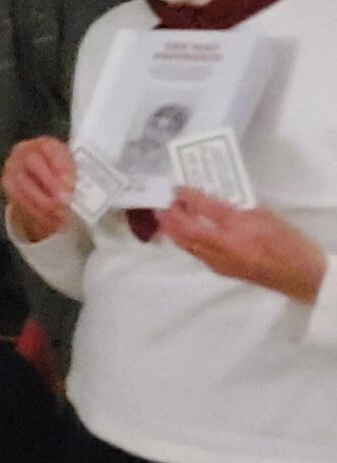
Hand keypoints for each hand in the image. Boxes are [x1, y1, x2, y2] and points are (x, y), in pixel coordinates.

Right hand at [2, 136, 77, 244]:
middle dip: (50, 184)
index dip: (61, 167)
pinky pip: (19, 201)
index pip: (50, 149)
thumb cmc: (63, 172)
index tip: (72, 185)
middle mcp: (25, 152)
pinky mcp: (8, 186)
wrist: (40, 177)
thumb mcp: (74, 168)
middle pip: (33, 164)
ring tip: (62, 217)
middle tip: (66, 203)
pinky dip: (38, 215)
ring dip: (43, 204)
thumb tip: (99, 189)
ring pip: (23, 185)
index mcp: (45, 144)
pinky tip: (53, 223)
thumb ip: (82, 174)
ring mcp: (13, 168)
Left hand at [154, 192, 330, 304]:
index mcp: (239, 228)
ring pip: (188, 245)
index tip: (177, 188)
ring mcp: (222, 261)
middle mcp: (225, 246)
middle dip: (171, 217)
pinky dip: (185, 242)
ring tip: (164, 217)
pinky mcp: (222, 270)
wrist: (301, 274)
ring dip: (173, 230)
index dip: (188, 197)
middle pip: (188, 231)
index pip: (206, 209)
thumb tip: (210, 198)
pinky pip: (197, 254)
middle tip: (161, 204)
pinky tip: (182, 235)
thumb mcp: (263, 215)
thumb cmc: (287, 240)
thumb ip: (235, 206)